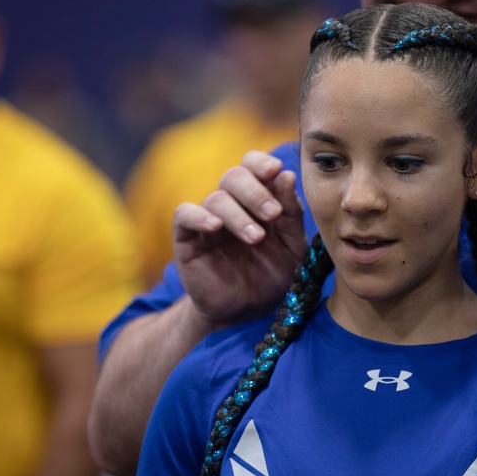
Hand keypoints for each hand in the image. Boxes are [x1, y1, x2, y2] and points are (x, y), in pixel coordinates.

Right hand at [172, 151, 308, 330]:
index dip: (261, 163)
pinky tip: (215, 227)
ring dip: (238, 214)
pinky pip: (185, 215)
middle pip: (234, 176)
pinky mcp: (187, 239)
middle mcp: (231, 204)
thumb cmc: (271, 276)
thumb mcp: (291, 246)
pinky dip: (199, 216)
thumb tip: (286, 176)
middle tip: (273, 214)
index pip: (252, 165)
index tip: (276, 170)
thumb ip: (291, 214)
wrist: (246, 312)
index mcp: (256, 199)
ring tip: (256, 237)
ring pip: (216, 198)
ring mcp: (208, 220)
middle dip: (256, 192)